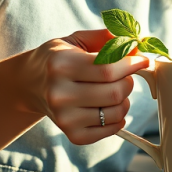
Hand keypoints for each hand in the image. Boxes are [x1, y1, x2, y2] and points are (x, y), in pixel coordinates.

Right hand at [36, 29, 148, 145]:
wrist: (29, 84)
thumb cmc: (57, 58)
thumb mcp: (76, 40)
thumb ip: (106, 37)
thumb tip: (136, 44)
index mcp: (61, 64)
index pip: (108, 68)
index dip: (132, 64)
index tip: (143, 60)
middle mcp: (59, 93)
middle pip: (114, 92)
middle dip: (129, 82)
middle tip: (125, 76)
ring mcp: (64, 117)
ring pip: (115, 112)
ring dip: (125, 100)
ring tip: (115, 91)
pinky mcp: (71, 133)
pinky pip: (109, 130)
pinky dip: (118, 119)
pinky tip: (110, 108)